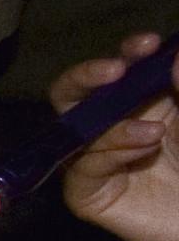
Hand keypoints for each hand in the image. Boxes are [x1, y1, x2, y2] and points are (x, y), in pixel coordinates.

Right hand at [53, 31, 178, 240]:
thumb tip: (176, 53)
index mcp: (144, 107)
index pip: (120, 71)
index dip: (128, 53)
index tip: (148, 44)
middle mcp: (113, 130)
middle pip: (72, 95)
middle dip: (87, 77)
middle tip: (116, 70)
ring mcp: (98, 163)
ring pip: (73, 131)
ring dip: (112, 124)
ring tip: (156, 132)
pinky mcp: (89, 196)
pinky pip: (81, 168)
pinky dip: (108, 154)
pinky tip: (144, 149)